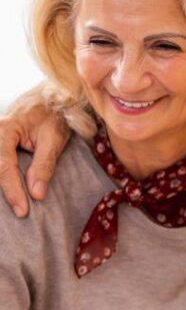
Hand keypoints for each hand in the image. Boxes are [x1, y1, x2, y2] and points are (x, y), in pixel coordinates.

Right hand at [0, 85, 69, 216]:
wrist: (52, 96)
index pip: (4, 166)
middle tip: (19, 213)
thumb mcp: (54, 138)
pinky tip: (10, 192)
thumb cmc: (55, 114)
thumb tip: (36, 194)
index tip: (23, 210)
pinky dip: (2, 177)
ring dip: (2, 185)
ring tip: (15, 206)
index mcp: (5, 130)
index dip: (13, 190)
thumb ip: (44, 165)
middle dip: (3, 191)